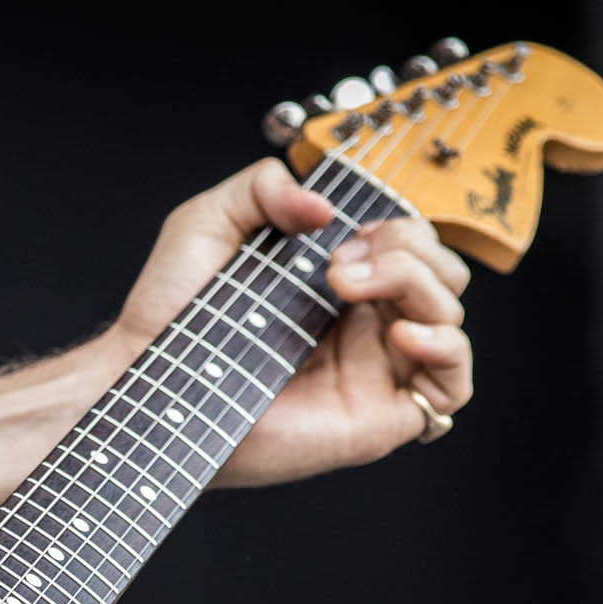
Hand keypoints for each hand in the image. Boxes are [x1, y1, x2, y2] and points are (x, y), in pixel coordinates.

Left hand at [107, 159, 474, 486]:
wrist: (148, 383)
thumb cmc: (171, 313)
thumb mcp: (208, 221)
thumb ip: (262, 187)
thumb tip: (324, 206)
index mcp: (340, 279)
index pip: (410, 239)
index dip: (394, 224)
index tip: (342, 231)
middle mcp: (366, 323)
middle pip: (442, 270)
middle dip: (408, 249)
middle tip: (339, 265)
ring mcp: (377, 369)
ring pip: (451, 314)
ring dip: (418, 283)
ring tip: (346, 288)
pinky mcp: (380, 416)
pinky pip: (454, 385)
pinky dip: (446, 347)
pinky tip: (401, 333)